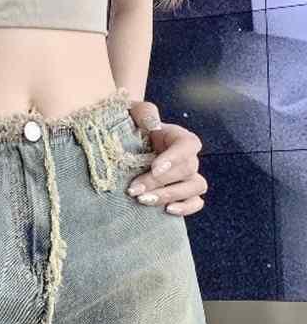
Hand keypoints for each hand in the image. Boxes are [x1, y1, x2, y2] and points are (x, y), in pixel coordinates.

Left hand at [126, 100, 207, 215]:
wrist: (126, 147)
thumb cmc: (131, 129)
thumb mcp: (133, 113)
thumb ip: (144, 112)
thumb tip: (153, 124)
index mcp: (179, 137)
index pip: (187, 145)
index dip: (174, 158)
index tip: (154, 168)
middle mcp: (188, 157)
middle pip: (187, 169)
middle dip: (159, 182)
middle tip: (133, 189)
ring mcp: (189, 176)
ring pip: (194, 187)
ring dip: (170, 195)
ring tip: (143, 200)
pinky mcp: (185, 193)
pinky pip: (196, 202)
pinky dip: (186, 208)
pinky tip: (167, 210)